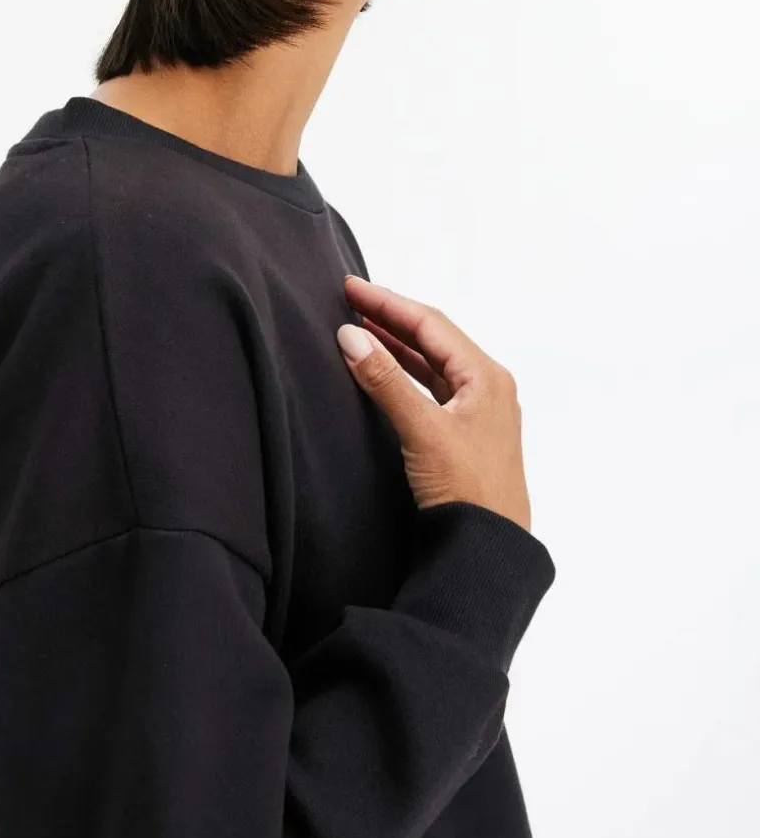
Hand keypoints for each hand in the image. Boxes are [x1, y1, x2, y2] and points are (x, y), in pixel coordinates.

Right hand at [337, 276, 533, 532]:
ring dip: (395, 345)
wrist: (488, 550)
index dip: (388, 303)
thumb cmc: (468, 490)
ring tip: (358, 328)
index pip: (430, 324)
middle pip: (432, 339)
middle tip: (349, 301)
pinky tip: (380, 369)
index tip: (350, 288)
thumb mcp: (422, 430)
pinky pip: (430, 389)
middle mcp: (486, 387)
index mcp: (486, 377)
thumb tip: (350, 337)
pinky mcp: (464, 434)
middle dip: (390, 319)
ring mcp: (477, 411)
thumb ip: (386, 381)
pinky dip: (402, 374)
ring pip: (430, 364)